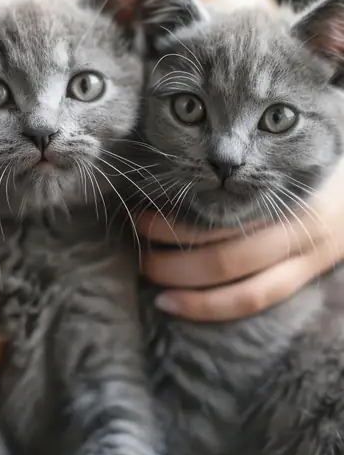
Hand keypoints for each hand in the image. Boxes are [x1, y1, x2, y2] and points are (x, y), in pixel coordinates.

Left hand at [138, 160, 343, 322]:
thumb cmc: (317, 155)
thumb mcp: (289, 146)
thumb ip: (247, 158)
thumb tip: (183, 158)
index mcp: (290, 193)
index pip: (223, 219)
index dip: (175, 225)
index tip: (138, 219)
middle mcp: (301, 231)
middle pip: (226, 258)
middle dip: (173, 258)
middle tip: (138, 247)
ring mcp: (309, 258)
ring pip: (242, 289)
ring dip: (189, 288)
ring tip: (150, 277)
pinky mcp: (309, 275)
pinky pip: (258, 299)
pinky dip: (214, 307)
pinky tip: (179, 305)